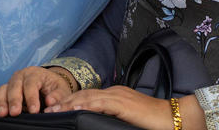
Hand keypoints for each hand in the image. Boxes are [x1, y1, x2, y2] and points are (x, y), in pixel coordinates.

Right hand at [0, 66, 74, 116]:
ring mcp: (10, 83)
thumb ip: (58, 95)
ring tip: (2, 114)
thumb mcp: (61, 90)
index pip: (31, 84)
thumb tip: (50, 101)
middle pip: (14, 86)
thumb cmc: (54, 88)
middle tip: (15, 113)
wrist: (46, 85)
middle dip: (14, 100)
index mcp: (35, 73)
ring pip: (2, 89)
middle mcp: (20, 76)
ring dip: (1, 101)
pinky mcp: (3, 90)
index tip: (34, 111)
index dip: (31, 97)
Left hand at [46, 86, 179, 129]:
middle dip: (65, 101)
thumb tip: (95, 125)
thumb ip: (111, 118)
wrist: (171, 118)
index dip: (70, 101)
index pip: (88, 96)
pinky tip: (75, 109)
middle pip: (84, 94)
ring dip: (69, 103)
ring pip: (88, 97)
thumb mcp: (126, 119)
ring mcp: (119, 96)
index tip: (55, 109)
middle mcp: (115, 92)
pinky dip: (86, 105)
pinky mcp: (123, 104)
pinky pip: (100, 103)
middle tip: (47, 108)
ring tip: (54, 109)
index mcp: (115, 95)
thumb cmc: (151, 122)